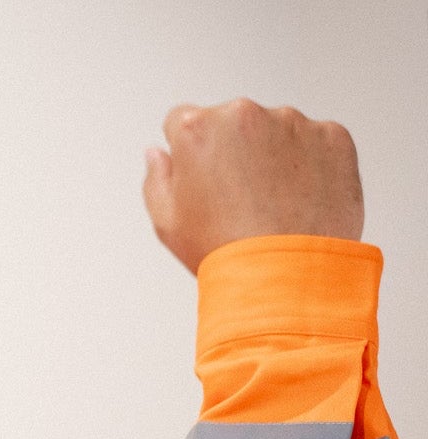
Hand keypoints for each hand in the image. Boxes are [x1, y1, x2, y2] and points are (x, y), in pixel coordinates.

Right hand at [143, 98, 363, 274]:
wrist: (286, 273)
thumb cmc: (225, 250)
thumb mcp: (167, 221)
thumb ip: (157, 176)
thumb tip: (159, 154)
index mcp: (197, 128)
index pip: (182, 121)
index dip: (189, 153)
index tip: (203, 180)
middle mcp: (244, 114)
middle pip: (232, 122)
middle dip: (233, 150)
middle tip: (239, 197)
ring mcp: (293, 123)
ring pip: (276, 130)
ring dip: (273, 154)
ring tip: (274, 202)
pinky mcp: (333, 136)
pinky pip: (317, 141)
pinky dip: (311, 162)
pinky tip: (300, 197)